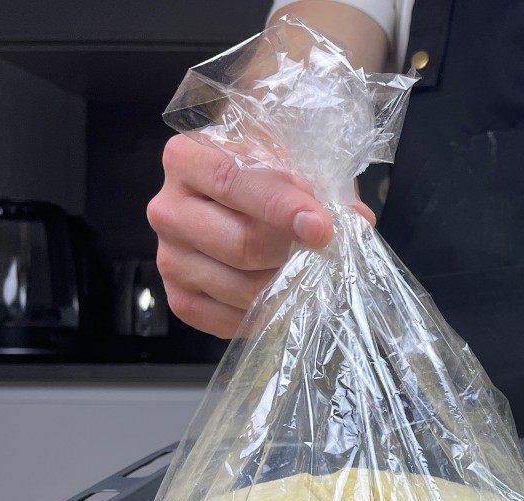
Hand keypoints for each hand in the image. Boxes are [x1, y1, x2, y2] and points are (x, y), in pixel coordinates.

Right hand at [147, 135, 375, 337]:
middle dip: (291, 252)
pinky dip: (266, 312)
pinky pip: (228, 319)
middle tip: (319, 251)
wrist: (236, 204)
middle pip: (241, 243)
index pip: (232, 180)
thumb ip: (322, 185)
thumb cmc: (267, 179)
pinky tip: (280, 294)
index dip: (281, 206)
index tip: (321, 228)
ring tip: (301, 270)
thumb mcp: (292, 165)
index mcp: (188, 159)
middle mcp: (167, 208)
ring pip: (241, 287)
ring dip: (284, 285)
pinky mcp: (179, 298)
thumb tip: (356, 219)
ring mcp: (168, 257)